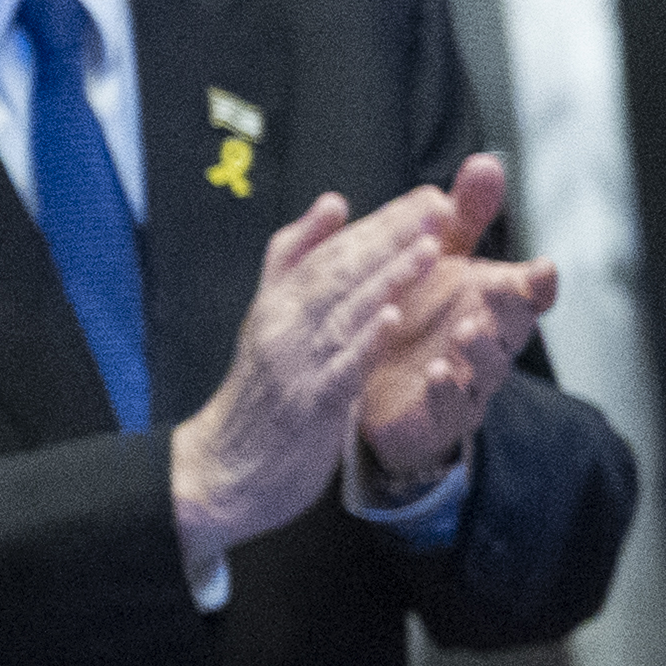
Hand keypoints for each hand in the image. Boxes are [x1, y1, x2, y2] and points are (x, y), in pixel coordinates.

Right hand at [169, 184, 460, 567]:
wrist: (225, 468)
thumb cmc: (260, 393)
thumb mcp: (270, 315)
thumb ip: (298, 257)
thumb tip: (333, 202)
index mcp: (279, 302)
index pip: (333, 251)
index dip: (382, 223)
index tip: (429, 198)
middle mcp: (283, 325)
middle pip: (341, 273)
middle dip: (393, 238)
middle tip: (440, 208)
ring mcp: (293, 365)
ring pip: (345, 313)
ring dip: (389, 280)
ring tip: (430, 249)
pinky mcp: (306, 405)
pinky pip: (339, 369)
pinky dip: (365, 342)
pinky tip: (392, 319)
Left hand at [352, 158, 555, 492]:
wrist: (379, 384)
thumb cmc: (419, 312)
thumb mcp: (438, 258)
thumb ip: (464, 215)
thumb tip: (487, 162)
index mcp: (490, 300)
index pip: (527, 292)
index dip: (538, 282)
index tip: (542, 268)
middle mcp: (487, 339)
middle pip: (512, 327)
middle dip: (510, 310)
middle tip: (500, 290)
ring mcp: (468, 379)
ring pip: (486, 367)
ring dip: (480, 349)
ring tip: (467, 331)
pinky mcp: (440, 414)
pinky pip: (449, 405)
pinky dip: (446, 389)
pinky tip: (436, 373)